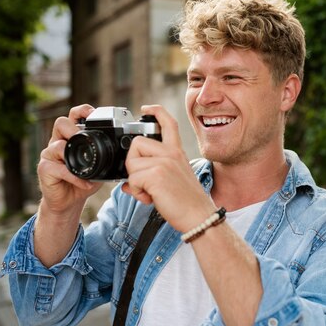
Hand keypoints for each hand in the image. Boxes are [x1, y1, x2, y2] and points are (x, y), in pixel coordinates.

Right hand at [37, 104, 102, 216]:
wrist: (69, 201)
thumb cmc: (83, 180)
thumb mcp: (99, 166)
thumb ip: (107, 156)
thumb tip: (124, 152)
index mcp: (71, 137)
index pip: (73, 116)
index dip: (82, 111)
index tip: (93, 113)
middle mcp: (58, 142)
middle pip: (60, 123)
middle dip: (73, 128)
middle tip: (83, 137)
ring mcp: (49, 155)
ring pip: (56, 146)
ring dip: (73, 155)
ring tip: (87, 166)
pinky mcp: (44, 169)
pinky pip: (59, 169)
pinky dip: (74, 176)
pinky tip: (85, 182)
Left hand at [122, 105, 215, 231]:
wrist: (199, 216)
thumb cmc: (187, 202)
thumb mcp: (173, 180)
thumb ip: (152, 174)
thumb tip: (126, 184)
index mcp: (177, 152)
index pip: (168, 123)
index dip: (156, 111)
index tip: (146, 109)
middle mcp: (172, 153)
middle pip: (137, 143)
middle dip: (133, 164)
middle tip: (145, 181)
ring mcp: (164, 162)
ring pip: (132, 163)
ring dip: (135, 182)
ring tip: (150, 192)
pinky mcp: (157, 175)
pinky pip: (132, 180)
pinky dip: (137, 193)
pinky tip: (150, 199)